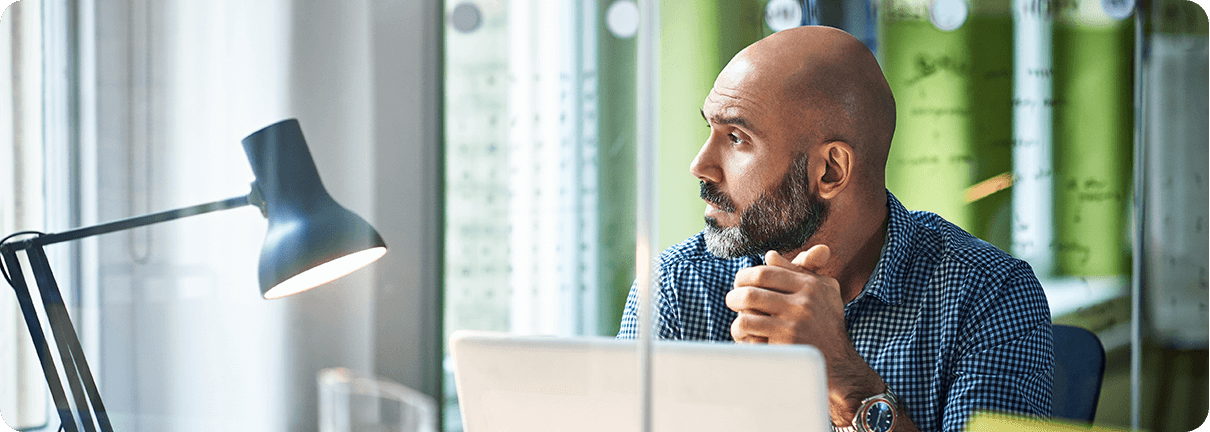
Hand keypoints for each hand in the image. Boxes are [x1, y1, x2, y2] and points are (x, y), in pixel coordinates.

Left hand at [726, 244, 847, 348]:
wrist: (839, 363)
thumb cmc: (827, 323)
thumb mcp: (824, 291)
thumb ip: (800, 269)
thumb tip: (770, 255)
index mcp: (810, 286)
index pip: (765, 273)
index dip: (745, 276)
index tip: (740, 282)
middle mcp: (803, 304)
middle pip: (751, 292)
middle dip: (735, 295)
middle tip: (732, 299)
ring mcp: (793, 326)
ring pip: (746, 314)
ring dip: (737, 315)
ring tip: (739, 318)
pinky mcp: (785, 346)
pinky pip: (750, 333)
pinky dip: (742, 333)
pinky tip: (747, 335)